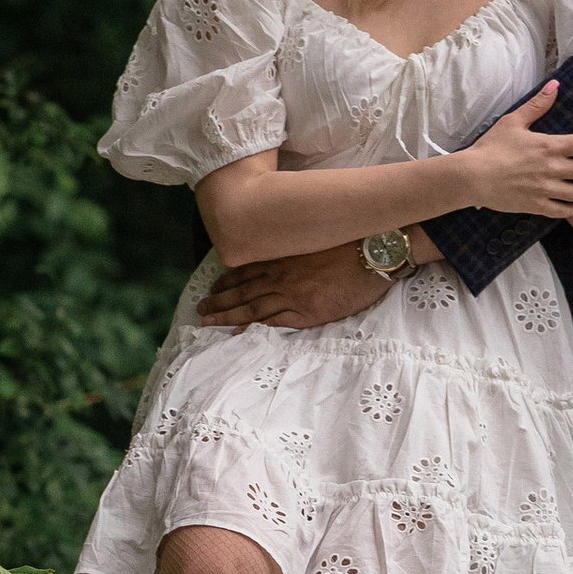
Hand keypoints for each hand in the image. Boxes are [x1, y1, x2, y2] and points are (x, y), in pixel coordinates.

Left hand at [199, 242, 396, 329]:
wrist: (372, 254)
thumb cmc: (349, 245)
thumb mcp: (315, 241)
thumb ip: (295, 252)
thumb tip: (283, 259)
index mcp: (283, 257)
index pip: (246, 270)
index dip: (226, 281)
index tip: (212, 288)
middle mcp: (281, 275)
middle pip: (241, 290)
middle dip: (218, 301)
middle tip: (200, 310)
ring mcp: (291, 294)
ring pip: (250, 307)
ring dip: (227, 316)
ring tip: (208, 323)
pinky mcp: (306, 311)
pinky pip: (272, 322)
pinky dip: (253, 327)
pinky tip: (238, 332)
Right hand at [457, 79, 572, 217]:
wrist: (472, 176)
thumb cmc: (491, 147)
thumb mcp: (514, 121)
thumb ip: (537, 105)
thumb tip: (554, 85)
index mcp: (549, 146)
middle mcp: (552, 169)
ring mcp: (545, 189)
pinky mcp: (535, 205)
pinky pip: (559, 210)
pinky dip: (572, 210)